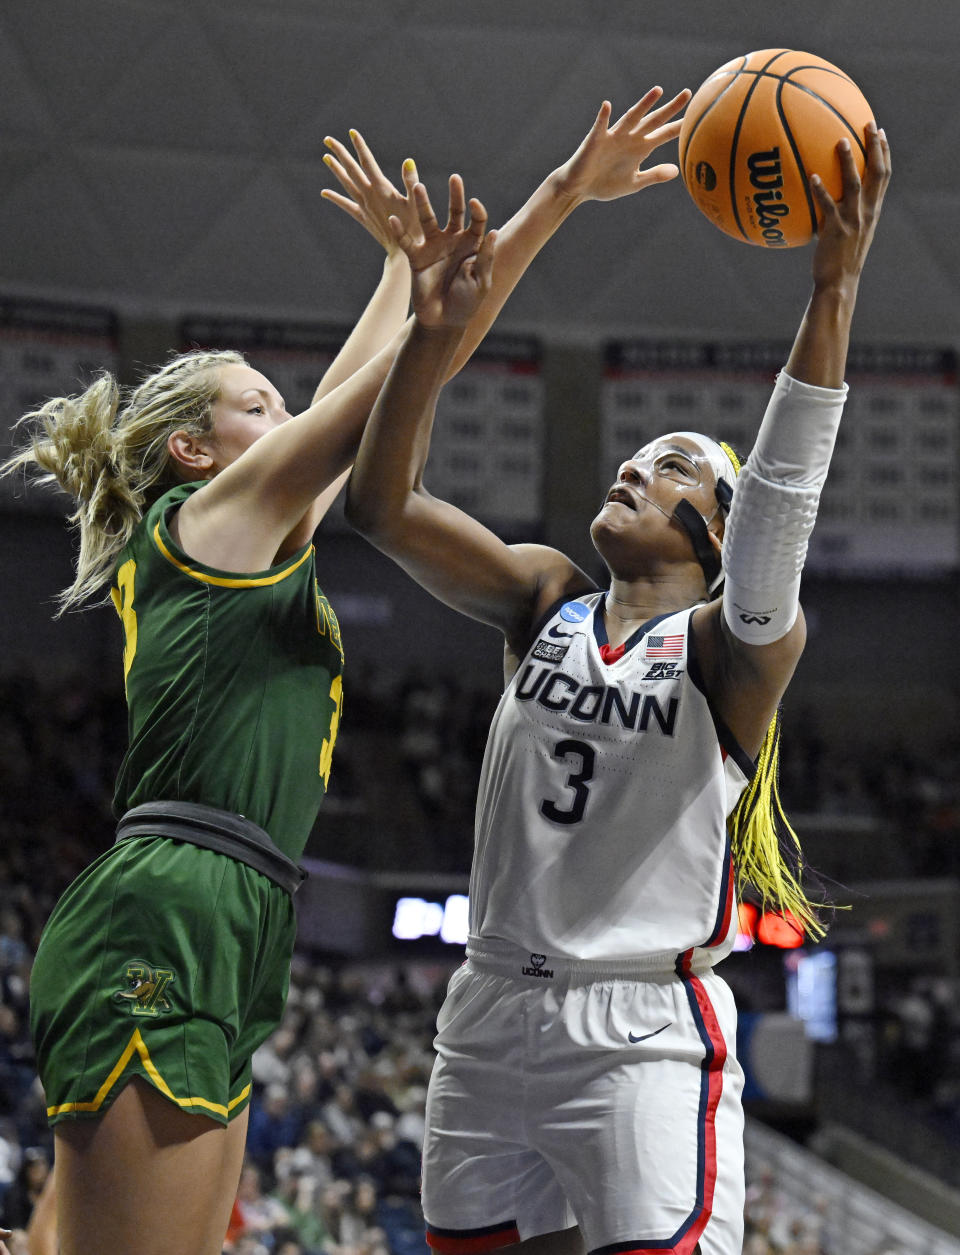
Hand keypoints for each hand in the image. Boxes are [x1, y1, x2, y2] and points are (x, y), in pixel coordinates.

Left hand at [322, 129, 422, 253]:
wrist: (403, 255)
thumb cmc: (416, 229)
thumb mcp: (417, 204)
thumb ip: (411, 182)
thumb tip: (408, 161)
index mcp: (382, 189)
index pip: (368, 163)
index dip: (360, 147)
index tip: (351, 132)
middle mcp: (369, 197)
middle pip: (352, 171)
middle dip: (340, 154)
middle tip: (328, 139)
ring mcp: (364, 208)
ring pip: (347, 185)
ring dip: (336, 170)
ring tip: (325, 157)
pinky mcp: (364, 218)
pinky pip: (346, 206)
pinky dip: (335, 198)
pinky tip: (325, 192)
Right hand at [391, 175, 496, 328]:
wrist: (444, 322)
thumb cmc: (467, 303)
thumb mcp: (481, 282)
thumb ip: (485, 258)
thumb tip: (493, 231)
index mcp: (472, 245)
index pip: (477, 221)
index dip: (477, 211)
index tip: (474, 204)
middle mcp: (453, 241)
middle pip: (455, 212)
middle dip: (455, 195)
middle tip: (455, 178)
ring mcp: (433, 247)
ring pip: (428, 219)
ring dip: (423, 203)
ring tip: (418, 186)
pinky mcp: (416, 257)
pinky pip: (406, 241)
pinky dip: (399, 231)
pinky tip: (394, 220)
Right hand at [551, 87, 691, 205]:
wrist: (578, 188)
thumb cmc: (605, 184)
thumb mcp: (634, 183)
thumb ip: (654, 175)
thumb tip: (677, 170)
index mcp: (640, 148)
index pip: (664, 134)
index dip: (680, 126)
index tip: (699, 116)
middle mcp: (630, 137)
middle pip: (654, 120)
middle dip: (670, 108)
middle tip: (688, 94)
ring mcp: (613, 137)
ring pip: (632, 117)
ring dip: (644, 105)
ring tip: (658, 91)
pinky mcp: (595, 141)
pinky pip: (600, 126)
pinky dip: (603, 117)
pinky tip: (607, 106)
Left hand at [809, 121, 891, 289]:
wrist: (839, 282)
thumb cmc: (840, 258)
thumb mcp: (850, 232)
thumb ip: (846, 212)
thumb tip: (830, 195)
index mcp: (873, 210)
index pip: (884, 176)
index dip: (884, 152)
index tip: (880, 131)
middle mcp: (867, 212)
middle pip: (876, 172)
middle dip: (875, 146)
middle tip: (868, 124)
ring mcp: (852, 220)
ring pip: (854, 184)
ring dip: (848, 161)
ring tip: (840, 141)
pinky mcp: (835, 230)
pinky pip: (827, 205)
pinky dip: (820, 190)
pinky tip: (812, 176)